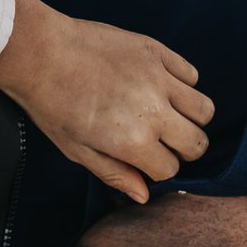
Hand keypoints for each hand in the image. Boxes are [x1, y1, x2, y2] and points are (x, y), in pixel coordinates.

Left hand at [0, 0, 211, 202]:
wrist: (40, 53)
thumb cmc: (52, 105)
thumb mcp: (78, 151)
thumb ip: (115, 173)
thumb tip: (144, 194)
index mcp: (134, 141)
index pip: (170, 169)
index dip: (157, 169)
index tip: (143, 160)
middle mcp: (154, 111)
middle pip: (197, 143)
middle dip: (182, 150)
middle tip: (162, 142)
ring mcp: (159, 78)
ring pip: (205, 110)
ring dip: (191, 119)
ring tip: (169, 116)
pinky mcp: (157, 52)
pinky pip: (192, 74)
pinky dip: (184, 85)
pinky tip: (161, 88)